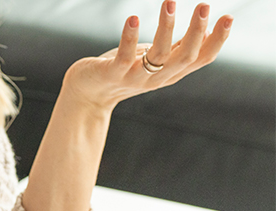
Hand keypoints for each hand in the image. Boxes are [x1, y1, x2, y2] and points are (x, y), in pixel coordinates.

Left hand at [62, 1, 232, 111]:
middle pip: (184, 57)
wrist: (88, 94)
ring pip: (158, 55)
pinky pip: (124, 57)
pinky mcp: (112, 74)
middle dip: (196, 31)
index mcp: (171, 73)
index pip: (201, 59)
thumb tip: (206, 32)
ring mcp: (134, 78)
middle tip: (203, 5)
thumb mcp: (155, 60)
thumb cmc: (124, 70)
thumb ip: (177, 49)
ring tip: (169, 2)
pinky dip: (130, 37)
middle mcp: (157, 78)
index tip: (228, 17)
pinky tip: (133, 18)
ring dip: (165, 27)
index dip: (217, 41)